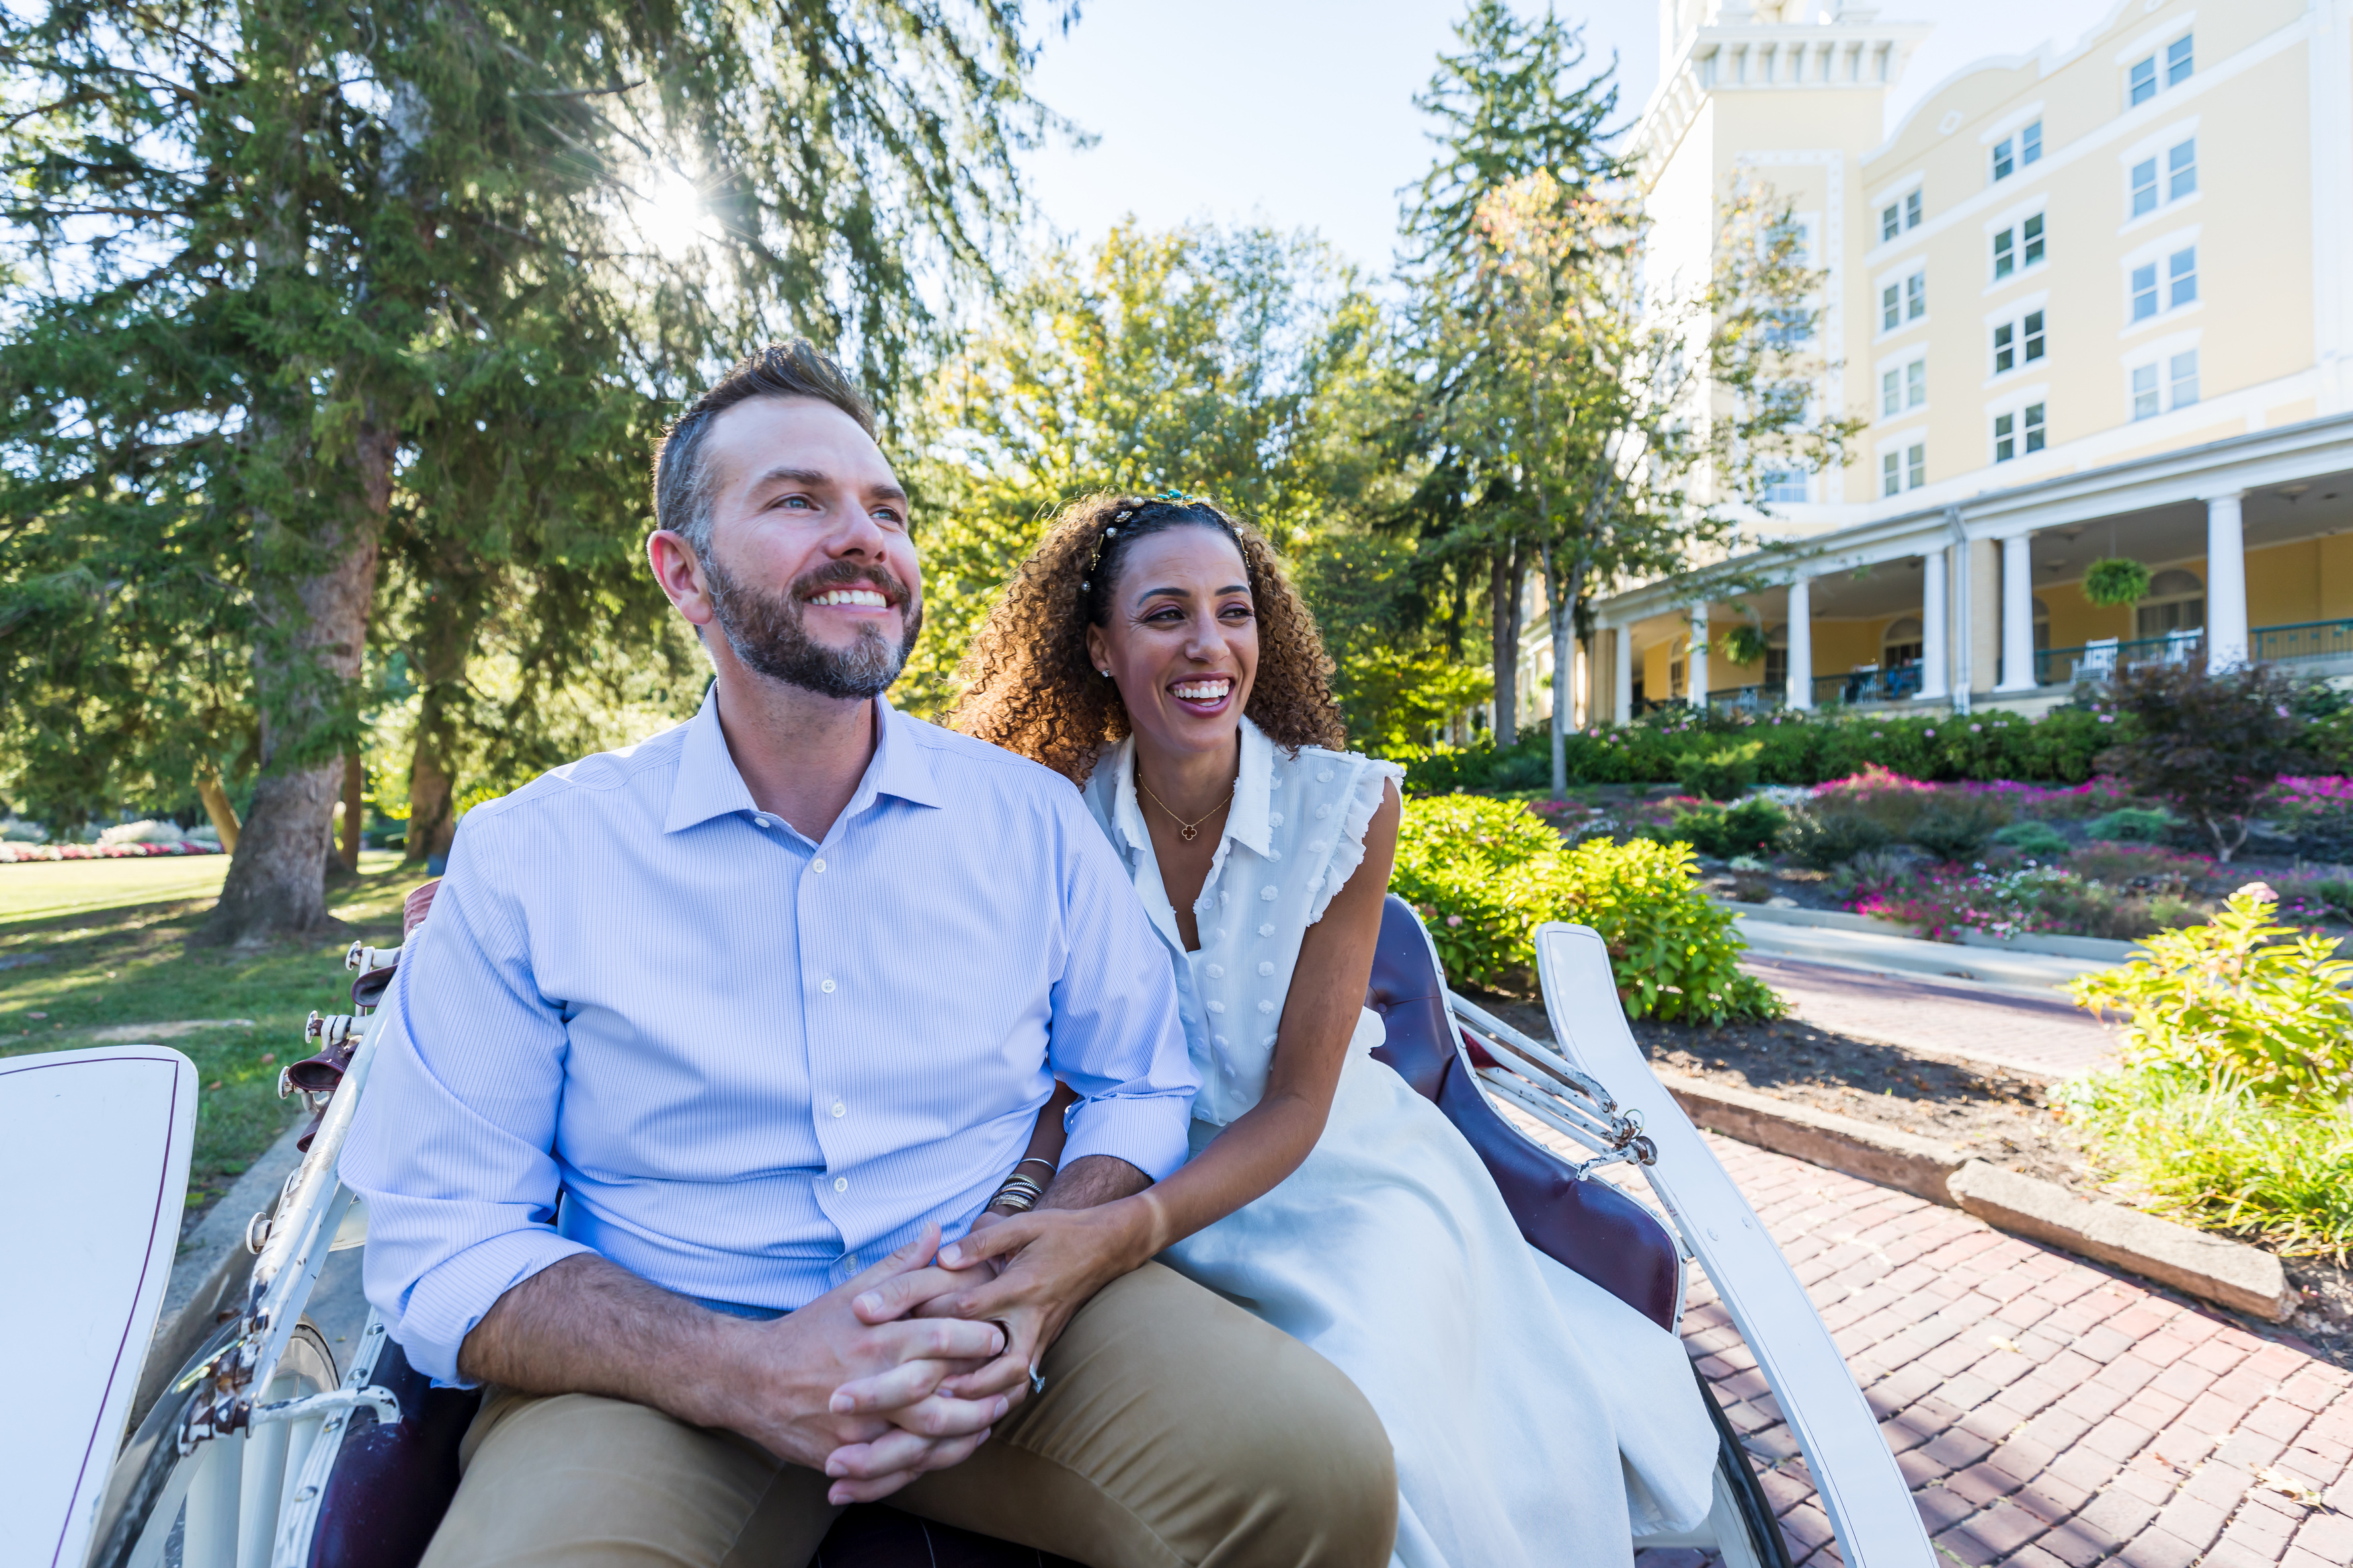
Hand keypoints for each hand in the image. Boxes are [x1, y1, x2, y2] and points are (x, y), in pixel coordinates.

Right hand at [713, 1225, 1011, 1503]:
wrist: (748, 1379)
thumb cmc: (807, 1331)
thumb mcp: (852, 1293)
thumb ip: (900, 1266)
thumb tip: (938, 1230)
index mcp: (874, 1337)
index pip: (939, 1336)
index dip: (978, 1338)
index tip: (1002, 1334)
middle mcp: (869, 1381)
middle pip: (937, 1391)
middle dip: (980, 1390)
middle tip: (1012, 1382)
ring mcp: (857, 1425)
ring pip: (923, 1436)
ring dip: (965, 1431)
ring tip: (991, 1420)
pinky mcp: (846, 1455)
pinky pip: (897, 1466)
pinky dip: (931, 1461)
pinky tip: (955, 1449)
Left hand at [898, 1198, 1159, 1402]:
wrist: (1105, 1247)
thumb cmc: (1059, 1232)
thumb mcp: (1022, 1224)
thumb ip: (981, 1242)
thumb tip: (942, 1258)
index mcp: (1021, 1285)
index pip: (970, 1308)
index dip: (932, 1315)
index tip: (896, 1320)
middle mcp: (1032, 1318)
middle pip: (999, 1363)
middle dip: (962, 1380)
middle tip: (919, 1386)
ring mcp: (1042, 1337)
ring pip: (1014, 1383)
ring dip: (981, 1398)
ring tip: (942, 1403)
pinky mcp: (1045, 1347)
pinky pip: (1022, 1382)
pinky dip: (998, 1398)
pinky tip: (970, 1404)